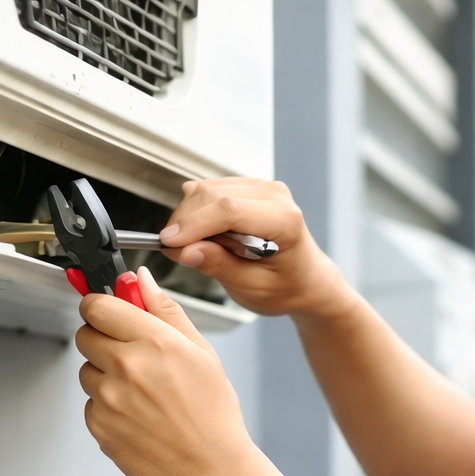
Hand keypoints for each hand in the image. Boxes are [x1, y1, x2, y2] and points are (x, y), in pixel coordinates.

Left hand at [75, 267, 264, 475]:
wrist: (211, 468)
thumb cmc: (213, 414)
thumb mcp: (201, 352)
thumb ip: (165, 311)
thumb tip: (141, 280)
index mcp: (153, 342)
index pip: (97, 305)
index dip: (101, 307)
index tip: (108, 313)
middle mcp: (126, 367)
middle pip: (85, 335)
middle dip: (103, 339)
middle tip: (132, 356)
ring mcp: (108, 398)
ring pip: (87, 371)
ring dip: (105, 375)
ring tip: (142, 393)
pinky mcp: (99, 426)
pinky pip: (91, 403)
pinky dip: (107, 406)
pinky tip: (138, 415)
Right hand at [159, 178, 354, 319]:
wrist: (306, 280)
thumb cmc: (286, 286)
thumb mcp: (252, 287)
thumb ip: (218, 266)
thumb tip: (183, 249)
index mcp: (284, 220)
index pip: (228, 209)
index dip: (193, 224)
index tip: (168, 242)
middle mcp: (274, 195)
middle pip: (212, 195)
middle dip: (185, 222)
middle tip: (175, 251)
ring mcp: (261, 187)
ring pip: (206, 189)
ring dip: (190, 218)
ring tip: (201, 248)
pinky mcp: (247, 187)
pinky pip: (209, 191)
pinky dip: (198, 213)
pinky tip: (209, 236)